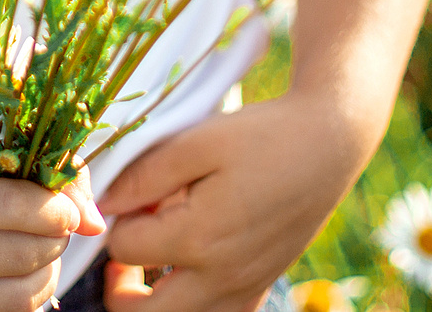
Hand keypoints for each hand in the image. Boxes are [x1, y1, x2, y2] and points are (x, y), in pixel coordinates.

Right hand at [0, 125, 104, 311]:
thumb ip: (44, 169)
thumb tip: (95, 223)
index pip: (14, 208)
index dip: (57, 209)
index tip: (65, 206)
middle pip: (22, 255)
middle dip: (54, 239)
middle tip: (53, 223)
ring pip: (19, 296)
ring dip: (45, 271)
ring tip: (37, 246)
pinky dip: (22, 294)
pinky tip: (12, 268)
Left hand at [96, 97, 373, 310]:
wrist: (326, 145)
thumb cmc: (261, 136)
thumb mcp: (197, 141)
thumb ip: (144, 175)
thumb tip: (104, 204)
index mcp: (200, 238)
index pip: (124, 250)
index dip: (116, 221)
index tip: (131, 194)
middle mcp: (222, 277)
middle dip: (118, 286)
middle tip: (125, 246)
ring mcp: (243, 288)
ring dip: (153, 304)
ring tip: (151, 260)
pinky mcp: (258, 289)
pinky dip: (190, 305)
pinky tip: (188, 269)